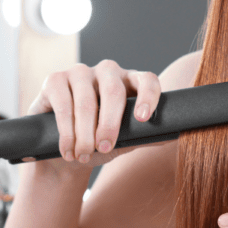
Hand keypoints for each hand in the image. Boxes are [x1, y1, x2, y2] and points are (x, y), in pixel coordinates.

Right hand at [26, 59, 161, 169]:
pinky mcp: (55, 79)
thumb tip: (173, 135)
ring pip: (86, 101)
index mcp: (130, 82)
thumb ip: (145, 135)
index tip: (142, 118)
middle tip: (105, 148)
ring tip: (83, 155)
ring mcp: (80, 72)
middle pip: (114, 91)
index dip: (148, 96)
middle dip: (110, 123)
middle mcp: (107, 71)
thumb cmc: (99, 142)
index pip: (147, 80)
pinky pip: (63, 104)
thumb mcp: (125, 140)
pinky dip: (66, 131)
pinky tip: (68, 149)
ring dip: (84, 134)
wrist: (64, 153)